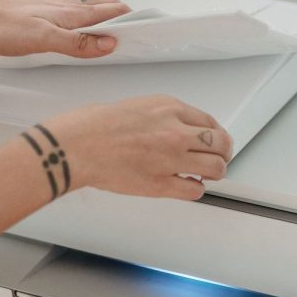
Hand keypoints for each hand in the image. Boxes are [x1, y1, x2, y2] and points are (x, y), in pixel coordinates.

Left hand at [0, 0, 130, 58]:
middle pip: (103, 12)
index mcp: (72, 13)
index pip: (112, 14)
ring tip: (117, 34)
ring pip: (88, 13)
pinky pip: (72, 16)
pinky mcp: (41, 13)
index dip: (132, 22)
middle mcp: (66, 8)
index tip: (148, 33)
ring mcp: (54, 9)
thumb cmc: (2, 26)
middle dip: (122, 22)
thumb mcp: (43, 40)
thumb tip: (109, 43)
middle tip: (137, 37)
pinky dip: (85, 23)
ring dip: (104, 21)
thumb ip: (76, 43)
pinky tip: (80, 30)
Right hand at [40, 95, 233, 199]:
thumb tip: (164, 129)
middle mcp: (175, 131)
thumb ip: (155, 117)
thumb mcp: (131, 106)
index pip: (207, 121)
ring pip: (215, 168)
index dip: (214, 134)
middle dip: (222, 152)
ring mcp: (170, 158)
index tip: (212, 140)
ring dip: (214, 172)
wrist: (75, 146)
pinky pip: (194, 190)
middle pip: (219, 143)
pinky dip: (195, 190)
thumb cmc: (91, 126)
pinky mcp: (160, 184)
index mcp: (167, 107)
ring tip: (206, 175)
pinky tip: (188, 186)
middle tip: (218, 158)